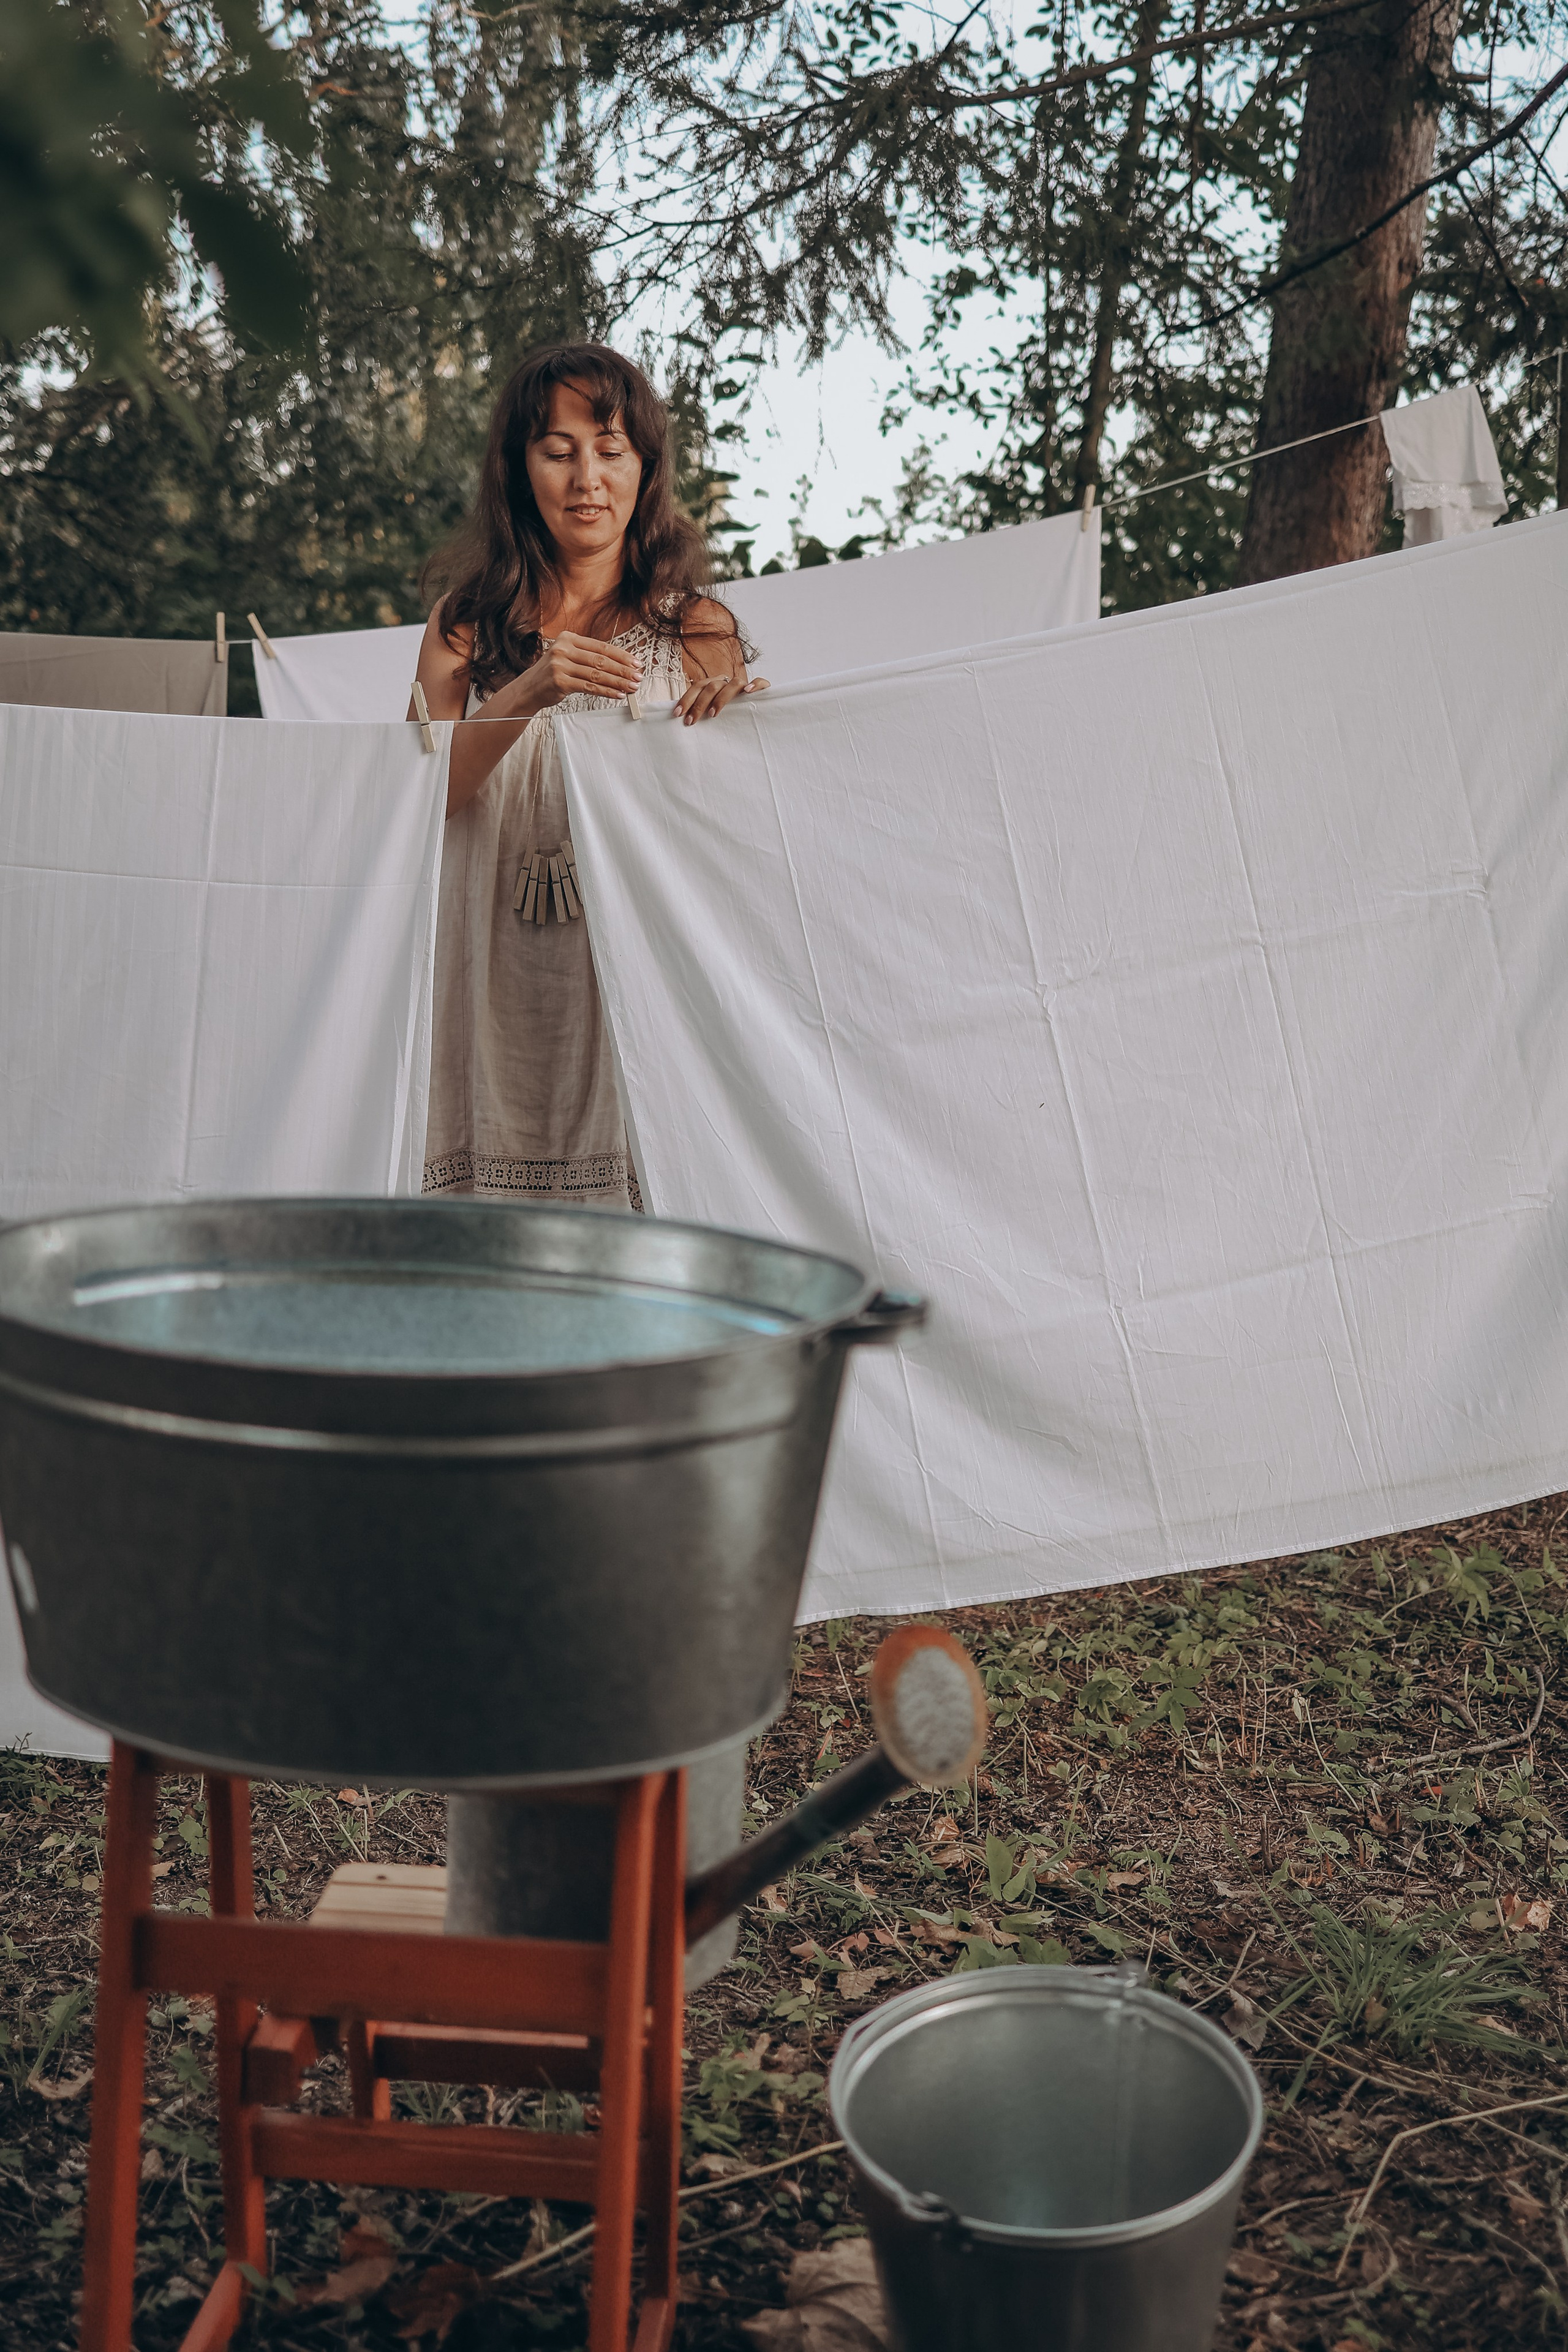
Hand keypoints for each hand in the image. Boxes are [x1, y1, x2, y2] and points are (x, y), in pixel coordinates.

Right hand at [528, 631, 643, 708]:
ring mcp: (560, 665)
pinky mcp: (560, 682)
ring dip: (617, 682)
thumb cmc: (552, 673)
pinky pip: (589, 687)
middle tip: (638, 677)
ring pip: (596, 674)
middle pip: (600, 660)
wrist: (529, 689)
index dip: (621, 655)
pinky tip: (617, 694)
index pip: (601, 646)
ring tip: (631, 687)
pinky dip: (606, 691)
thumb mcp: (567, 657)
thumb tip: (619, 664)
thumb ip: (588, 656)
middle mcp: (563, 649)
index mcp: (568, 638)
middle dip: (623, 670)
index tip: (636, 663)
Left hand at [675, 672, 770, 725]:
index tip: (677, 714)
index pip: (697, 687)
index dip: (686, 699)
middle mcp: (727, 682)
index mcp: (715, 685)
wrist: (759, 712)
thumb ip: (702, 713)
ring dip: (721, 698)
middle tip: (691, 721)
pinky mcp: (762, 688)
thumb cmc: (732, 715)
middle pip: (711, 686)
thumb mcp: (714, 713)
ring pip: (733, 683)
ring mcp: (744, 685)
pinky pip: (760, 682)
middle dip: (699, 703)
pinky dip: (754, 685)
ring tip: (713, 714)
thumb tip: (681, 721)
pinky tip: (748, 692)